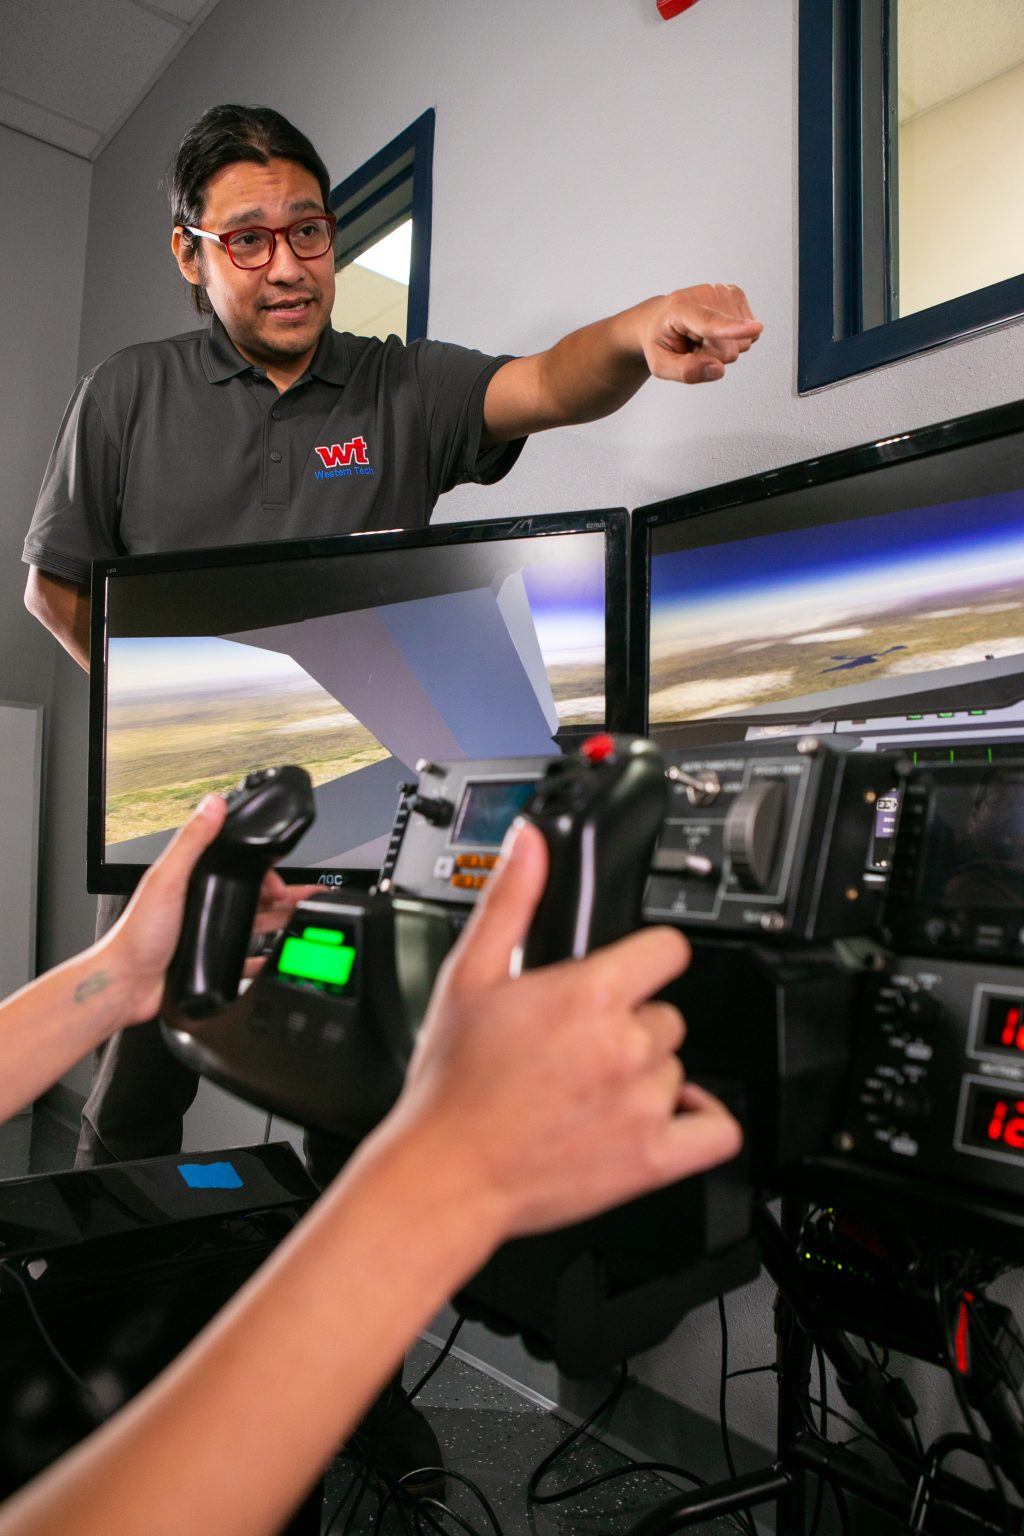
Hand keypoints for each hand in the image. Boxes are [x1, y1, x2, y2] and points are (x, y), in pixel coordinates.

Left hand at [100, 796, 314, 1024]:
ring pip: (255, 923)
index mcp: (193, 879)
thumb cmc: (137, 936)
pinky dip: (265, 957)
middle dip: (282, 895)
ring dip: (280, 922)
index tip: (282, 869)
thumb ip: (191, 841)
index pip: (238, 864)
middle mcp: (201, 904)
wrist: (127, 986)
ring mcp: (207, 932)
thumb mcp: (167, 880)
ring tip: (302, 923)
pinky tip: (278, 958)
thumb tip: (213, 804)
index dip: (264, 866)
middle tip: (305, 900)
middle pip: (252, 894)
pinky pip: (246, 957)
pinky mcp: (210, 959)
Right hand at [392, 819, 741, 1241]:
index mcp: (589, 995)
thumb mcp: (468, 976)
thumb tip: (529, 842)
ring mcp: (644, 1105)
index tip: (627, 971)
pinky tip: (667, 1114)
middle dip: (630, 1021)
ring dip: (647, 1073)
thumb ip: (510, 900)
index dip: (646, 956)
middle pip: (667, 1012)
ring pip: (677, 1066)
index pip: (667, 949)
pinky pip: (717, 1132)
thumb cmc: (452, 1084)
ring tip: (593, 1087)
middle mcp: (626, 1046)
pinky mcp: (653, 1159)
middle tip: (580, 1043)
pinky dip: (701, 1121)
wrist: (446, 1173)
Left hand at [641, 283, 761, 384]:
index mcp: (680, 308)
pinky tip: (714, 332)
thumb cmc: (659, 340)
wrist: (660, 319)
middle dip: (714, 357)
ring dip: (722, 349)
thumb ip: (685, 370)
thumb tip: (718, 369)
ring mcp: (723, 292)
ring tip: (701, 339)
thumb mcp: (660, 365)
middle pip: (730, 348)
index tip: (755, 328)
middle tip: (693, 347)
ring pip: (743, 342)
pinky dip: (732, 339)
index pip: (710, 322)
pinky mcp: (737, 296)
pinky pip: (749, 335)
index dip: (733, 328)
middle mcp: (705, 294)